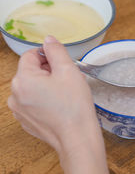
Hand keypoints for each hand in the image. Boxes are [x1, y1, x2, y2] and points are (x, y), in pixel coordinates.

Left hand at [8, 36, 107, 172]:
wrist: (76, 136)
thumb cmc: (73, 105)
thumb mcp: (68, 70)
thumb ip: (56, 51)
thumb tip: (48, 39)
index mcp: (23, 79)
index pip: (30, 55)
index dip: (48, 55)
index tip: (62, 64)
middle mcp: (15, 94)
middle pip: (30, 71)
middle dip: (48, 71)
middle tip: (66, 79)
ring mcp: (19, 110)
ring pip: (31, 86)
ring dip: (46, 85)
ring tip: (64, 93)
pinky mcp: (25, 120)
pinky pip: (32, 101)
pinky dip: (44, 98)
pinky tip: (59, 104)